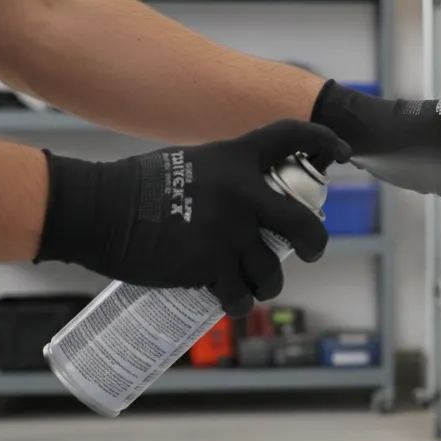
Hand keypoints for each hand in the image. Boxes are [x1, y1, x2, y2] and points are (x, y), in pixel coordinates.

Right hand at [34, 120, 351, 315]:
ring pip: (272, 270)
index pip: (290, 137)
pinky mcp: (211, 267)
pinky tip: (232, 302)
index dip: (324, 143)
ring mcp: (230, 232)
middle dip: (315, 243)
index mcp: (236, 158)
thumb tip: (238, 200)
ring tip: (255, 285)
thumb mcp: (186, 165)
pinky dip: (238, 303)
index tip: (342, 155)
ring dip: (267, 283)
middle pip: (304, 223)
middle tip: (310, 251)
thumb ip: (219, 178)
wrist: (99, 209)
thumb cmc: (133, 186)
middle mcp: (242, 193)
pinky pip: (240, 295)